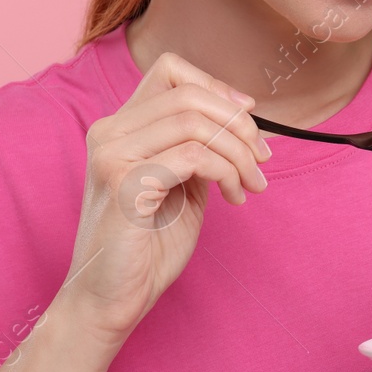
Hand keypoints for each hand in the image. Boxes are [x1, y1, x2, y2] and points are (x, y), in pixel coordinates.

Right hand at [56, 50, 270, 344]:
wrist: (109, 301)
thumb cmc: (145, 249)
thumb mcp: (180, 186)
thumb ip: (197, 150)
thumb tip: (239, 122)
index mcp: (120, 128)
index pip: (169, 70)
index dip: (216, 85)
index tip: (248, 116)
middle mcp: (110, 132)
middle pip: (189, 94)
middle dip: (239, 124)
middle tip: (262, 160)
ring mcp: (113, 155)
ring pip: (195, 122)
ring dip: (239, 152)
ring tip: (252, 184)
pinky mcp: (126, 183)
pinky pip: (194, 156)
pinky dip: (227, 172)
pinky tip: (233, 198)